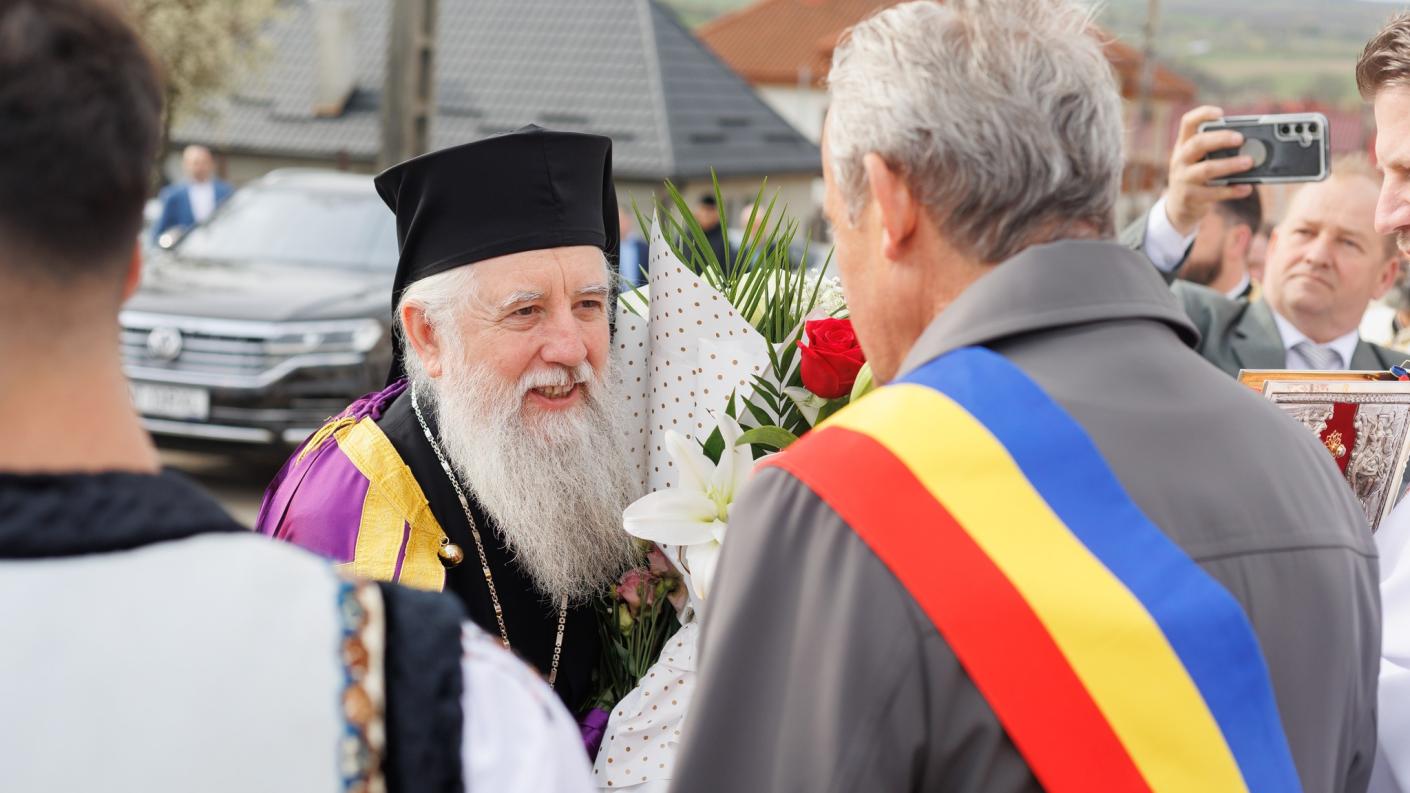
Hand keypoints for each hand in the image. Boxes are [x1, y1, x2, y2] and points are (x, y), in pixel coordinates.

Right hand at [1164, 106, 1254, 235]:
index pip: (1187, 122)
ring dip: (1230, 164)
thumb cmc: (1198, 177)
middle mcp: (1180, 159)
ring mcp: (1183, 179)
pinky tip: (1247, 188)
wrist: (1178, 207)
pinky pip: (1213, 193)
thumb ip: (1217, 150)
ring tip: (1249, 162)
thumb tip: (1252, 145)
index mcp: (1183, 145)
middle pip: (1198, 143)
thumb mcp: (1199, 160)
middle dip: (1220, 139)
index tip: (1220, 113)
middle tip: (1241, 138)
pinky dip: (1232, 190)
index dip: (1202, 114)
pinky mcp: (1190, 197)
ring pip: (1207, 169)